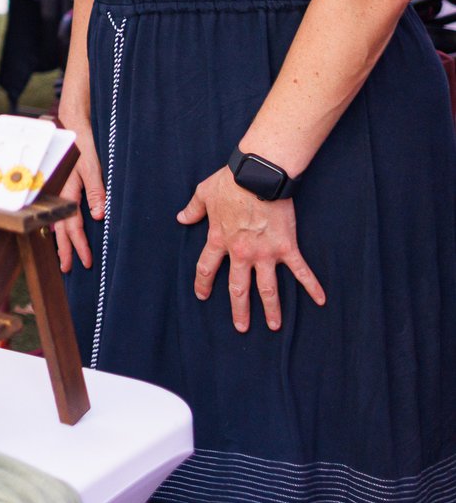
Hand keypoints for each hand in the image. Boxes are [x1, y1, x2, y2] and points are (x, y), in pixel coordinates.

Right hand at [51, 117, 102, 271]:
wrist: (72, 127)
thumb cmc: (83, 146)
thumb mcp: (93, 168)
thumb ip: (96, 192)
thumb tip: (98, 217)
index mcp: (68, 193)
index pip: (72, 226)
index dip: (79, 246)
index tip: (85, 262)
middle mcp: (61, 195)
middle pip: (60, 229)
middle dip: (65, 250)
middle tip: (68, 269)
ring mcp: (59, 192)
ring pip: (57, 222)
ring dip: (61, 241)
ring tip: (63, 257)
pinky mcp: (63, 188)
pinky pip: (59, 213)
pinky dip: (60, 227)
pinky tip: (60, 233)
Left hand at [178, 167, 325, 331]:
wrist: (257, 176)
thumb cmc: (229, 182)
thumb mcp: (203, 194)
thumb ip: (193, 209)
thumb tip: (181, 218)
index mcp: (219, 240)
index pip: (206, 268)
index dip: (203, 284)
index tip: (202, 296)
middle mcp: (240, 252)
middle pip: (237, 288)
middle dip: (239, 309)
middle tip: (241, 327)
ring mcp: (264, 253)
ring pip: (267, 288)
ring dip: (271, 309)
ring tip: (274, 326)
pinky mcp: (286, 248)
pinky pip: (301, 271)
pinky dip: (312, 286)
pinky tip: (320, 301)